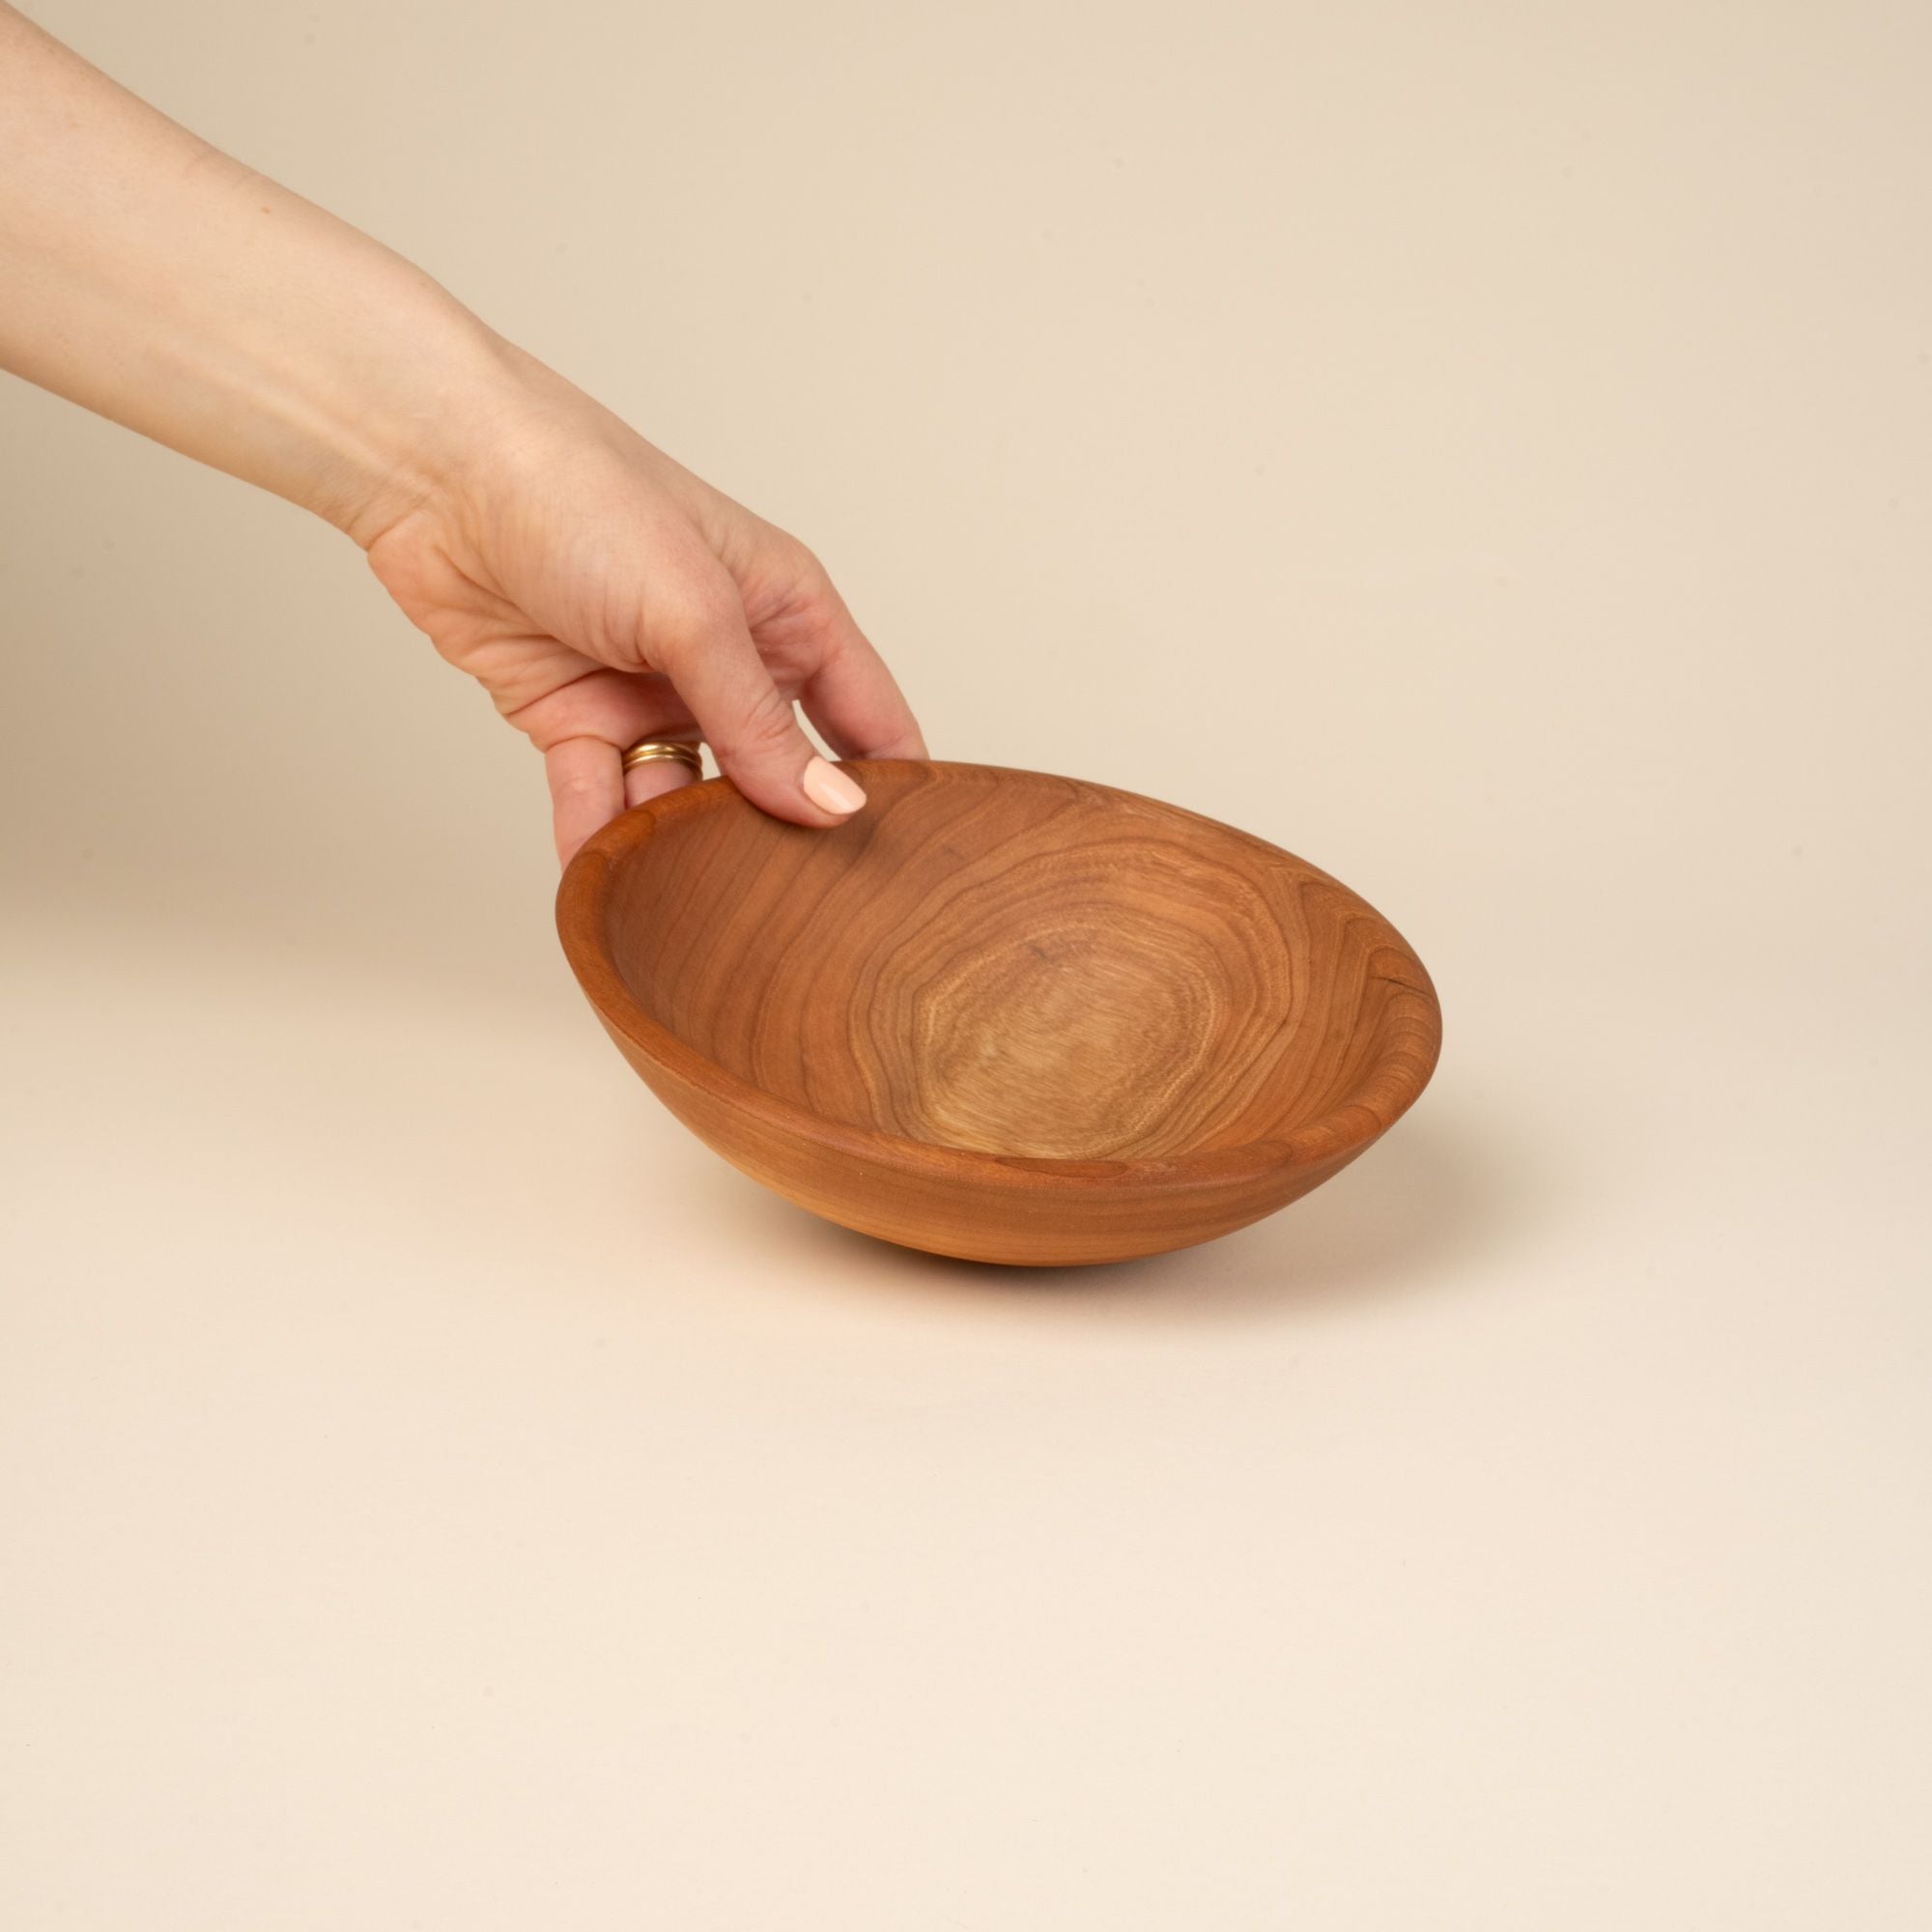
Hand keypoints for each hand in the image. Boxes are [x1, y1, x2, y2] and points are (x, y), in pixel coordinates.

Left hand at [361, 369, 925, 864]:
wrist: (437, 473)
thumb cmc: (582, 495)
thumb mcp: (695, 614)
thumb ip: (761, 722)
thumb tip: (831, 809)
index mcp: (788, 614)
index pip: (869, 719)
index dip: (890, 791)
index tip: (903, 870)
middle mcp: (730, 659)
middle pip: (777, 776)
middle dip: (780, 835)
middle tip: (794, 908)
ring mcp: (652, 694)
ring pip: (687, 801)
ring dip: (682, 847)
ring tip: (687, 896)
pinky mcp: (577, 720)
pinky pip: (601, 799)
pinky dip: (600, 841)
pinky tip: (609, 884)